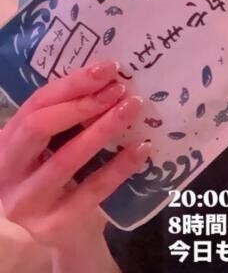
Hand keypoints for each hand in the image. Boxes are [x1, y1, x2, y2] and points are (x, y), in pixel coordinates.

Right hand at [0, 61, 149, 249]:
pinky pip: (92, 190)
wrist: (68, 231)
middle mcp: (7, 171)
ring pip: (65, 159)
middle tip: (119, 89)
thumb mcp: (56, 143)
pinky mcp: (53, 224)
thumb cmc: (64, 175)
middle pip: (38, 127)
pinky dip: (119, 166)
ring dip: (102, 129)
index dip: (72, 83)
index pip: (36, 104)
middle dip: (82, 103)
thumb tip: (111, 77)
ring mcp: (26, 201)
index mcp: (7, 142)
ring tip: (132, 108)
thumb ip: (70, 115)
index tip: (107, 69)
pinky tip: (141, 147)